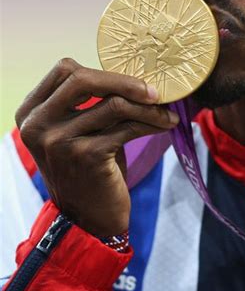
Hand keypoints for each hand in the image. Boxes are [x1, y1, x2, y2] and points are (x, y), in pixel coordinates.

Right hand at [15, 58, 178, 235]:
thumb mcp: (78, 131)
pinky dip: (152, 123)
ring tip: (166, 113)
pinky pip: (128, 127)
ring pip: (114, 104)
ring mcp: (59, 141)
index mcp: (31, 112)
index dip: (101, 71)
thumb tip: (134, 73)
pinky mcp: (86, 156)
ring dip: (148, 107)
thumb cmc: (88, 169)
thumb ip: (90, 102)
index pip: (64, 70)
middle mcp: (38, 125)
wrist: (88, 219)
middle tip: (155, 91)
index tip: (130, 80)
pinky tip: (165, 125)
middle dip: (125, 81)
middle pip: (83, 79)